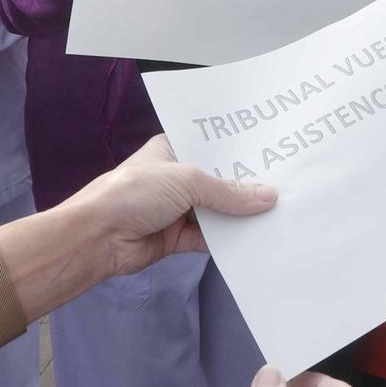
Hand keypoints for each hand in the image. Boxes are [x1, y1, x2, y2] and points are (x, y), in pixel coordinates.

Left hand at [68, 135, 275, 280]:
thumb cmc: (136, 193)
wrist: (96, 238)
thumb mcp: (186, 181)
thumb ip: (228, 191)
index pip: (213, 146)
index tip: (276, 152)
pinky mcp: (177, 238)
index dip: (241, 150)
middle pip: (219, 181)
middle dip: (247, 185)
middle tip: (289, 184)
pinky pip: (210, 237)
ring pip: (217, 211)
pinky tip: (258, 238)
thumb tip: (269, 197)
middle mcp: (177, 177)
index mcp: (173, 149)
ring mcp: (177, 209)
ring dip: (241, 215)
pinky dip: (229, 240)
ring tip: (282, 213)